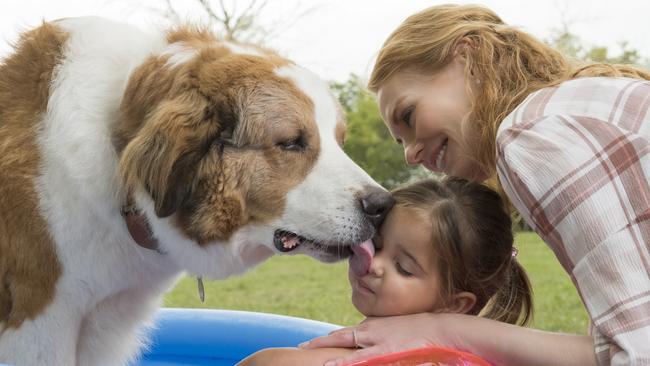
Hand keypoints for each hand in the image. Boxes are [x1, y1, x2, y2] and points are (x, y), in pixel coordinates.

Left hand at [300, 313, 459, 365]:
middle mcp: (371, 331)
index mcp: (371, 326)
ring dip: (331, 355)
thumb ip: (378, 337)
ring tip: (313, 360)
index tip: (309, 344)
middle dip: (319, 343)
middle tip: (300, 347)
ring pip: (349, 348)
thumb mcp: (393, 331)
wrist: (439, 328)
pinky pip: (364, 359)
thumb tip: (366, 345)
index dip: (326, 339)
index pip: (344, 333)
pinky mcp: (389, 351)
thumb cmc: (418, 330)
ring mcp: (378, 341)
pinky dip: (349, 363)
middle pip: (340, 336)